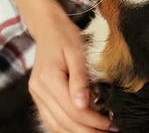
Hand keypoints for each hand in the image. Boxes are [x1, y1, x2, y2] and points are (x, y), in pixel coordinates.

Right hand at [29, 14, 115, 132]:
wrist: (47, 27)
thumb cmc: (65, 36)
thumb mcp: (77, 52)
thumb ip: (80, 78)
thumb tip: (84, 105)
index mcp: (49, 78)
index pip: (73, 109)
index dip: (93, 121)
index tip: (111, 123)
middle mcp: (39, 89)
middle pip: (64, 121)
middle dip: (87, 131)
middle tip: (108, 132)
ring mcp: (36, 94)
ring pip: (55, 125)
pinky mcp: (38, 96)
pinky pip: (50, 119)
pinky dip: (65, 128)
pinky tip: (81, 129)